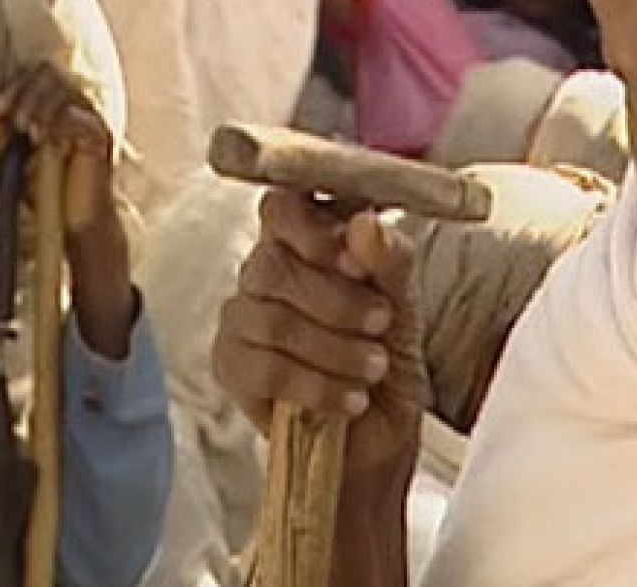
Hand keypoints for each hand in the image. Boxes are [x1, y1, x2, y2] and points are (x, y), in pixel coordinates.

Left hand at [0, 62, 116, 239]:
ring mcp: (89, 117)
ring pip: (65, 89)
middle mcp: (74, 103)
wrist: (67, 220)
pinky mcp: (100, 135)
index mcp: (52, 102)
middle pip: (51, 73)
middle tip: (10, 120)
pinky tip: (44, 140)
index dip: (12, 85)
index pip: (35, 73)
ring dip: (39, 107)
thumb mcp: (9, 157)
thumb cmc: (42, 187)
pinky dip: (58, 124)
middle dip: (24, 93)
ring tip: (26, 132)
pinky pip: (79, 117)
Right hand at [214, 191, 425, 476]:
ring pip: (272, 321)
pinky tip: (349, 399)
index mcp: (305, 239)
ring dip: (335, 349)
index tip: (354, 261)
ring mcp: (241, 318)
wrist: (379, 431)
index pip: (282, 205)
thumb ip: (390, 260)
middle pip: (275, 265)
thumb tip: (365, 222)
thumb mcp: (405, 303)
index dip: (311, 228)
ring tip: (373, 369)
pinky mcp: (232, 367)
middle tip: (381, 324)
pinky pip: (262, 369)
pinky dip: (315, 386)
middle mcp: (264, 270)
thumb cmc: (387, 352)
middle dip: (339, 302)